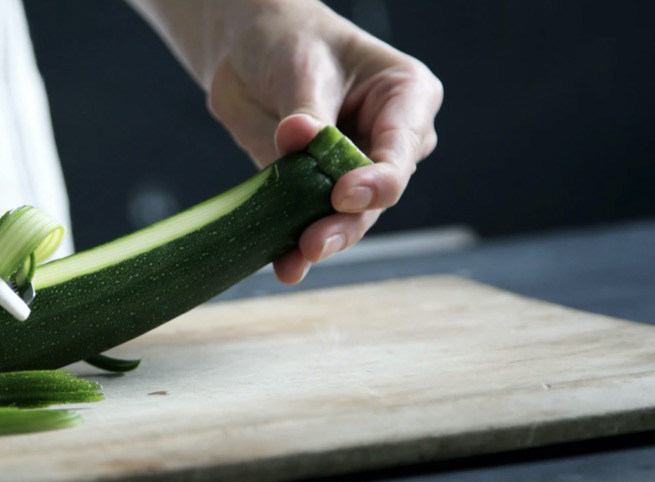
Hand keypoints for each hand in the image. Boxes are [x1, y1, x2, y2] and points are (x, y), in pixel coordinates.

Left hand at [205, 1, 442, 283]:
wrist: (247, 51)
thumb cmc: (291, 43)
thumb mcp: (301, 67)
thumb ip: (304, 109)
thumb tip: (298, 136)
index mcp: (407, 99)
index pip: (401, 149)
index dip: (377, 180)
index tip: (343, 194)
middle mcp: (389, 142)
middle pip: (377, 194)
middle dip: (346, 222)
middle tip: (314, 241)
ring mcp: (354, 171)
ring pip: (348, 217)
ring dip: (320, 239)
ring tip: (295, 258)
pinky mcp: (314, 191)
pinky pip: (309, 221)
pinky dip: (294, 245)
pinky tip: (284, 265)